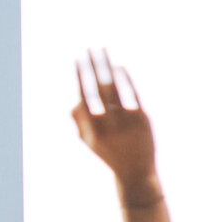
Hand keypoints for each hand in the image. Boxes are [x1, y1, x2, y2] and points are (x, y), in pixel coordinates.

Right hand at [71, 49, 158, 199]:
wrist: (136, 173)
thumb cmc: (107, 152)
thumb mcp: (87, 139)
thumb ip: (78, 119)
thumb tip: (76, 97)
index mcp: (93, 127)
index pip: (84, 94)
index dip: (81, 74)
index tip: (78, 58)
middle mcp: (110, 123)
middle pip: (100, 86)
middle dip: (94, 64)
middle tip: (90, 47)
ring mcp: (128, 121)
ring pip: (117, 87)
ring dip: (109, 66)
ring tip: (104, 51)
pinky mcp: (143, 120)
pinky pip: (133, 93)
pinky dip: (126, 79)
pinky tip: (120, 66)